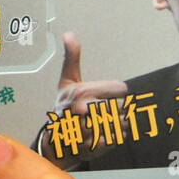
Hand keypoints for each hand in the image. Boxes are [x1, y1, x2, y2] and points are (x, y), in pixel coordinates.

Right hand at [38, 30, 127, 168]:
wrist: (55, 141)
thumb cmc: (63, 108)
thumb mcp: (66, 81)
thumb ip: (72, 58)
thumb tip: (68, 34)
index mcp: (81, 93)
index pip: (121, 89)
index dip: (115, 91)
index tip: (102, 95)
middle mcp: (85, 111)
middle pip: (123, 106)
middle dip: (116, 109)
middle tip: (102, 111)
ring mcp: (91, 130)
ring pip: (124, 121)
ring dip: (118, 122)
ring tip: (103, 121)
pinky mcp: (96, 145)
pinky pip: (120, 137)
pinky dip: (115, 135)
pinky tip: (103, 133)